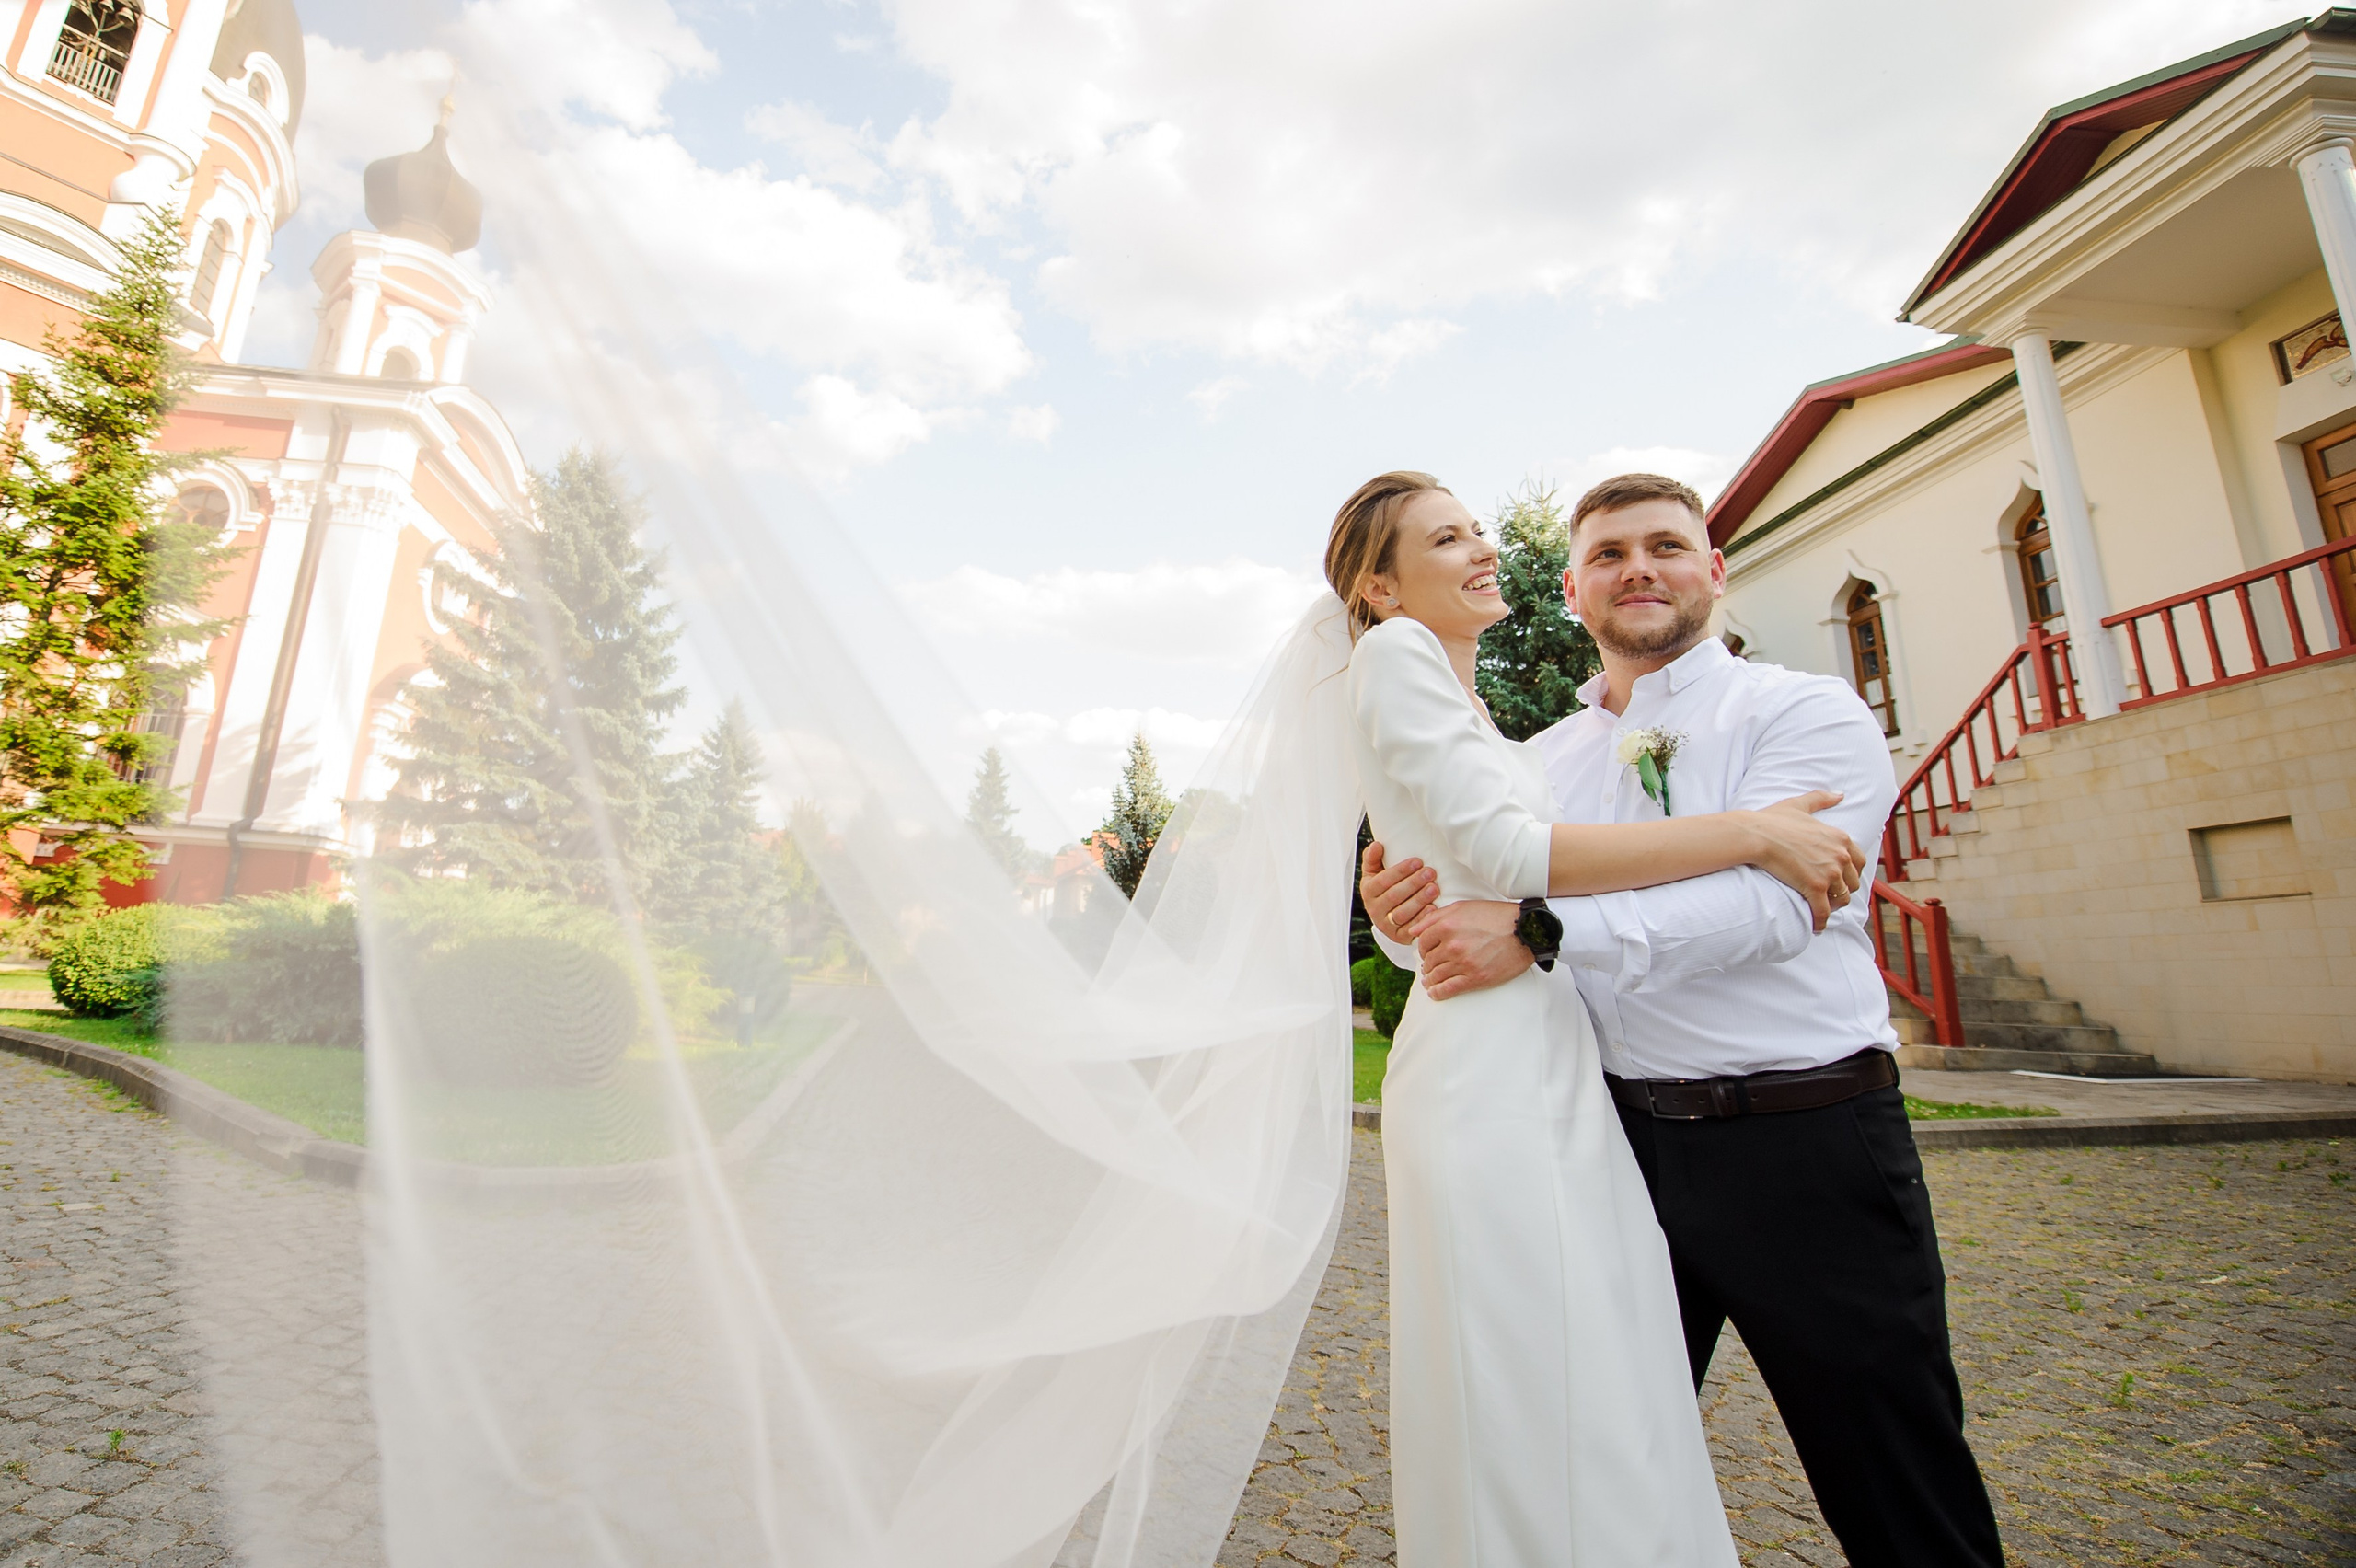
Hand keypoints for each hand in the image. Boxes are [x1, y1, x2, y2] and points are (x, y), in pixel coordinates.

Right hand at [1361, 840, 1437, 944]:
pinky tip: (1433, 909)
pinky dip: (1422, 919)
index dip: (1400, 871)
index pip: (1382, 881)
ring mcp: (1387, 925)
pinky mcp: (1399, 937)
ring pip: (1402, 913)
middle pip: (1394, 897)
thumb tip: (1377, 845)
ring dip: (1419, 900)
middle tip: (1430, 872)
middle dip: (1413, 883)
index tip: (1417, 861)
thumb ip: (1373, 858)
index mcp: (1368, 891)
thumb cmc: (1386, 887)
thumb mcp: (1375, 872)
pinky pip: (1410, 930)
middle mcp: (1375, 910)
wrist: (1388, 914)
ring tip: (1434, 888)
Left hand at [1415, 901, 1531, 999]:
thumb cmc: (1496, 915)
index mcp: (1447, 925)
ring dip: (1430, 979)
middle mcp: (1452, 945)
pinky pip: (1449, 989)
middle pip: (1429, 960)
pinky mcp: (1476, 978)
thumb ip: (1435, 917)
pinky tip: (1434, 993)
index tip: (1427, 952)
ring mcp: (1463, 963)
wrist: (1526, 931)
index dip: (1423, 948)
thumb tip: (1413, 929)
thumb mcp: (1463, 907)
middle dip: (1428, 964)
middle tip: (1429, 967)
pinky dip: (1438, 993)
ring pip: (1437, 975)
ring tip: (1430, 980)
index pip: (1423, 942)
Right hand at [1747, 790, 1867, 931]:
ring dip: (1833, 906)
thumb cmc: (1774, 819)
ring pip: (1842, 898)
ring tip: (1823, 909)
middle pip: (1853, 882)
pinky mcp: (1814, 889)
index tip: (1841, 878)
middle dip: (1843, 890)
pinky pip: (1824, 912)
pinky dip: (1821, 922)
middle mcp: (1840, 856)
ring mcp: (1829, 873)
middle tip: (1830, 896)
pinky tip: (1816, 926)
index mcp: (1840, 838)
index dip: (1851, 872)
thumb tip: (1840, 794)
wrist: (1756, 835)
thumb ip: (1822, 798)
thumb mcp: (1800, 805)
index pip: (1859, 861)